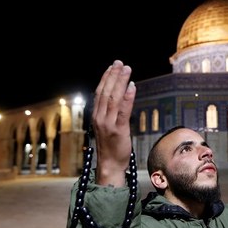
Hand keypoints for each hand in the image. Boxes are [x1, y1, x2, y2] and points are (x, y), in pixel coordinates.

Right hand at [92, 60, 135, 186]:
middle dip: (113, 76)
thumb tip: (119, 96)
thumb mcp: (107, 126)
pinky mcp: (118, 130)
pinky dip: (127, 97)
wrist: (110, 165)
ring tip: (127, 70)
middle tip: (120, 63)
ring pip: (113, 98)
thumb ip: (110, 112)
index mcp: (96, 116)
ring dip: (120, 82)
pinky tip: (132, 86)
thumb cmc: (110, 146)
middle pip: (106, 92)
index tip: (112, 67)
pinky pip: (123, 111)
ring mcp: (108, 124)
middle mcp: (99, 118)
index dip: (105, 78)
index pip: (99, 93)